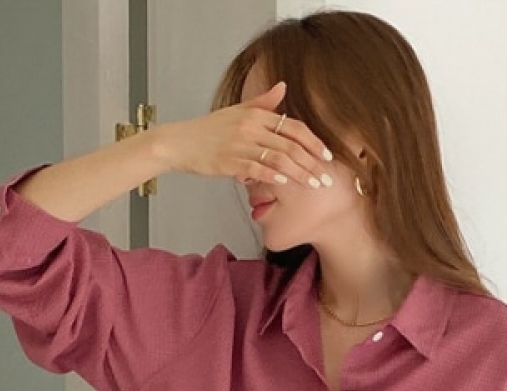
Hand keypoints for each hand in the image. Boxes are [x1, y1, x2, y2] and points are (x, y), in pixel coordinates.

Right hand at [156, 81, 332, 189]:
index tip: (328, 156)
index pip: (293, 126)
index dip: (313, 142)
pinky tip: (285, 183)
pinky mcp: (229, 161)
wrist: (179, 143)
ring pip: (278, 158)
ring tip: (314, 186)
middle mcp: (250, 127)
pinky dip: (273, 175)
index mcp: (255, 114)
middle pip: (290, 145)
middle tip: (327, 179)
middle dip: (312, 163)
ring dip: (299, 174)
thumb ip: (262, 102)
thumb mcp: (237, 111)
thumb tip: (283, 88)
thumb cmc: (208, 131)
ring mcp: (239, 144)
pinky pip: (256, 168)